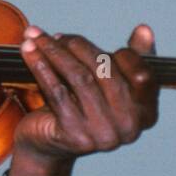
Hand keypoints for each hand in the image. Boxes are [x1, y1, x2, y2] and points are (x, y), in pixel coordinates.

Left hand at [5, 24, 159, 175]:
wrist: (47, 145)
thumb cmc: (82, 108)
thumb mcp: (106, 83)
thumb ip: (130, 59)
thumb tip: (144, 29)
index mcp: (146, 115)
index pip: (141, 73)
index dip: (119, 53)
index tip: (94, 41)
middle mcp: (129, 128)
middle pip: (106, 72)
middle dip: (78, 46)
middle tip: (56, 35)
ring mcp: (103, 134)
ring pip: (79, 78)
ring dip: (55, 52)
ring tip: (37, 36)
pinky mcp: (74, 135)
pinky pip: (57, 91)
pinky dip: (41, 67)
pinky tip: (29, 51)